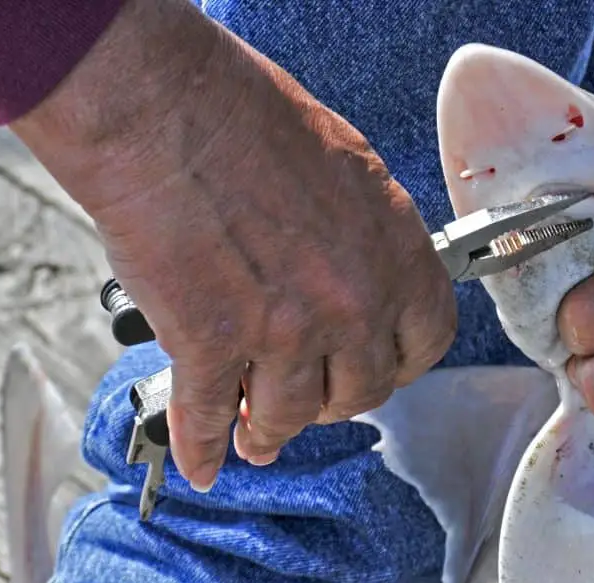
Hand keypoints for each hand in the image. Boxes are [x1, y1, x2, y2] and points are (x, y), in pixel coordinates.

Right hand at [10, 0, 455, 489]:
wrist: (169, 109)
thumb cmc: (252, 119)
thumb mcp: (348, 170)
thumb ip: (363, 237)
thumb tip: (356, 274)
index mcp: (393, 256)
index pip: (424, 344)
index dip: (397, 365)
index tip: (374, 371)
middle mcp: (350, 304)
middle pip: (360, 392)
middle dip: (334, 401)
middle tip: (310, 398)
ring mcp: (282, 332)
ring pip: (288, 417)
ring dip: (269, 433)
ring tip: (255, 435)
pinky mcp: (209, 345)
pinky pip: (208, 419)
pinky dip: (201, 449)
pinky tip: (201, 463)